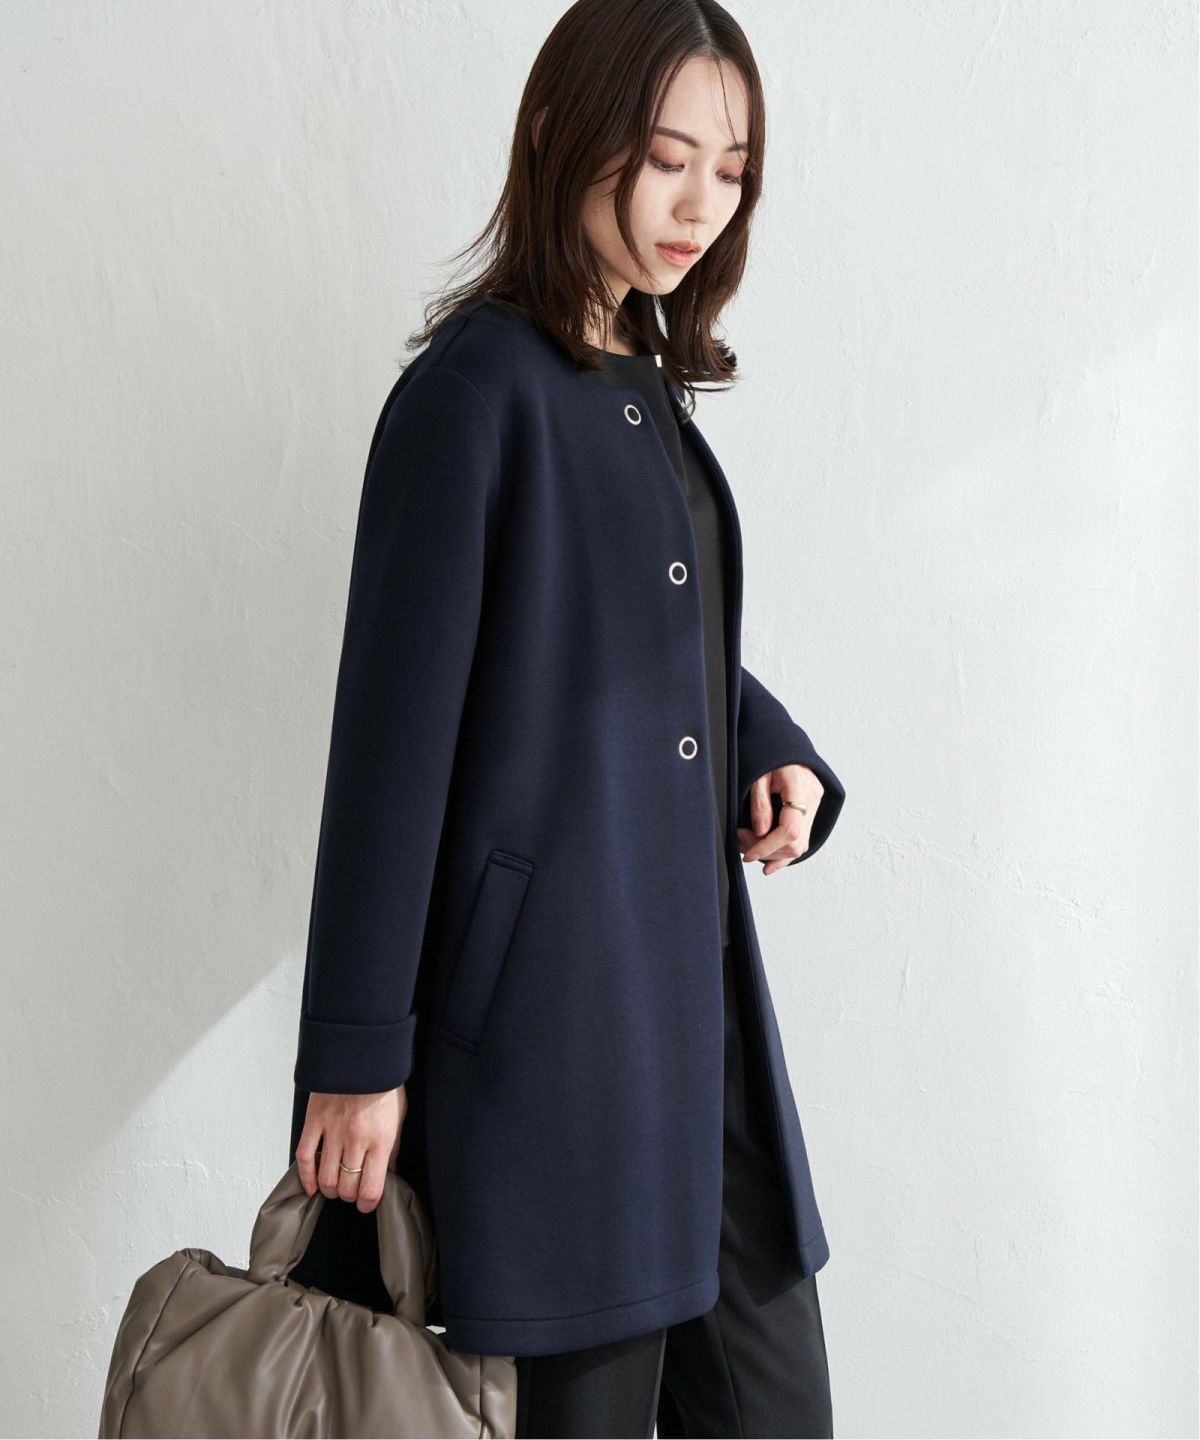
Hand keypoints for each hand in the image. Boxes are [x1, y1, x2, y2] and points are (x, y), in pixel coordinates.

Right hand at [295, 1086, 406, 1212]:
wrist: (362, 1054)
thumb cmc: (384, 1083)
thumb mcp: (400, 1115)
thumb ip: (394, 1147)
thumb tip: (390, 1172)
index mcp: (381, 1139)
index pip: (371, 1188)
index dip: (368, 1203)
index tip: (367, 1204)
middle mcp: (356, 1139)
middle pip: (346, 1186)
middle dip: (349, 1195)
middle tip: (351, 1191)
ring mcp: (333, 1130)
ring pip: (326, 1177)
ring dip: (329, 1189)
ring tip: (334, 1187)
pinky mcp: (314, 1121)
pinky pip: (304, 1156)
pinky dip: (306, 1176)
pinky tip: (312, 1185)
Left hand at [737, 763, 823, 874]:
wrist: (783, 744)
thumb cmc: (768, 755)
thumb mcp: (757, 775)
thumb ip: (759, 804)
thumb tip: (759, 832)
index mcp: (800, 785)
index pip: (790, 829)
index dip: (768, 846)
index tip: (748, 854)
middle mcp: (813, 798)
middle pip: (795, 842)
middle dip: (766, 849)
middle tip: (740, 839)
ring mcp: (815, 805)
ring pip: (799, 845)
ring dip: (772, 853)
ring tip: (747, 844)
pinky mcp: (811, 811)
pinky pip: (801, 841)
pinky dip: (784, 855)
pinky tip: (768, 865)